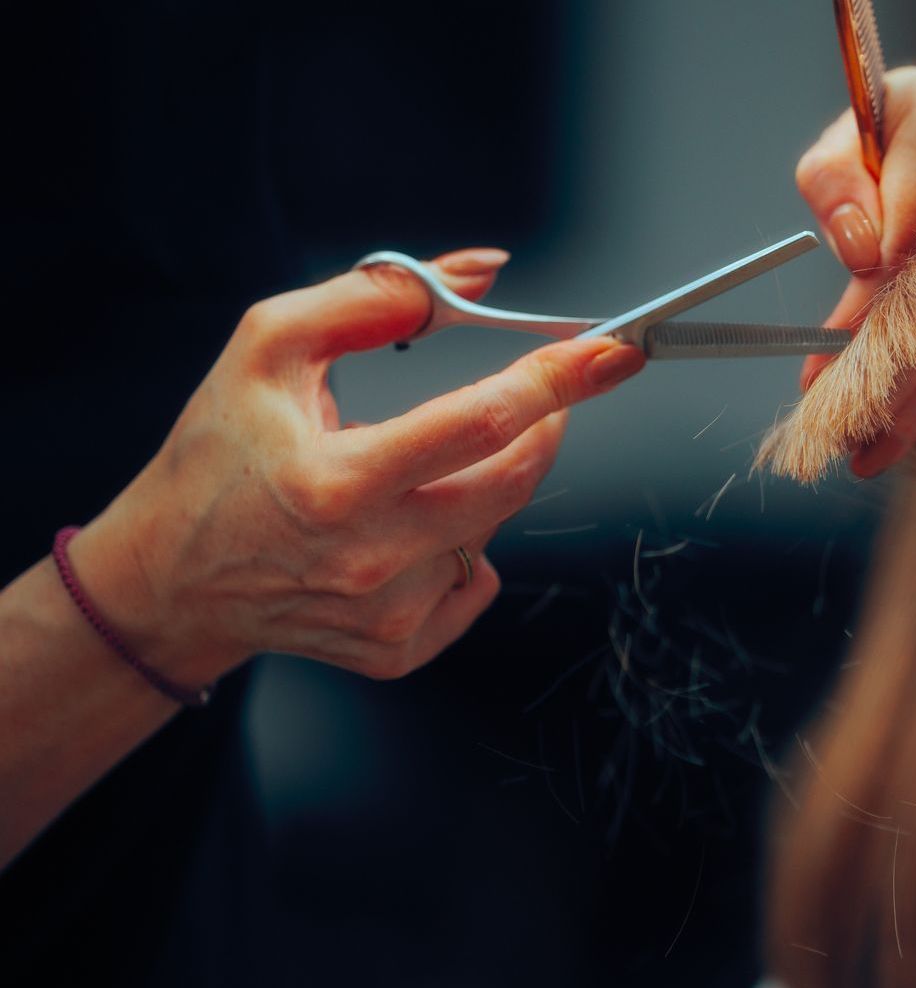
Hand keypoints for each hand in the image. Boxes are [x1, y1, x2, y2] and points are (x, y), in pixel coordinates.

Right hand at [66, 251, 645, 684]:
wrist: (170, 579)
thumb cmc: (218, 456)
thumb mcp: (268, 347)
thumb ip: (376, 296)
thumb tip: (483, 274)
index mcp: (337, 482)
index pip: (484, 422)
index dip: (558, 381)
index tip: (611, 354)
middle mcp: (370, 558)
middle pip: (511, 480)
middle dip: (543, 425)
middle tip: (536, 395)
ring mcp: (388, 613)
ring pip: (495, 528)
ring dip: (478, 486)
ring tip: (406, 475)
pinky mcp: (398, 651)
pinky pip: (476, 583)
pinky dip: (459, 549)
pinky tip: (401, 535)